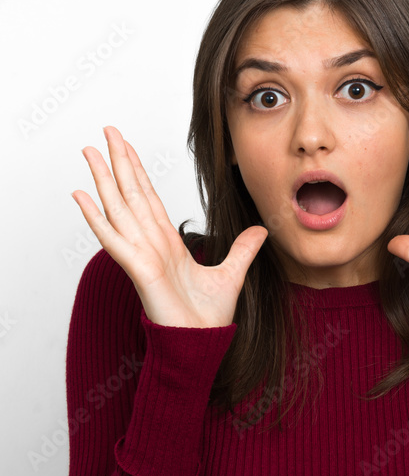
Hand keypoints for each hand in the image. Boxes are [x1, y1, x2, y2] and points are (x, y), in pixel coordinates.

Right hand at [72, 125, 267, 327]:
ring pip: (117, 208)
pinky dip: (95, 217)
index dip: (137, 171)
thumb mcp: (232, 273)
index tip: (127, 146)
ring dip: (103, 179)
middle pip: (130, 193)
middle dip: (119, 162)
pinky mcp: (137, 269)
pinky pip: (112, 238)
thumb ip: (243, 249)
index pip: (149, 198)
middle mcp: (149, 243)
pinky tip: (81, 195)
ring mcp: (140, 254)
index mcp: (167, 243)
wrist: (201, 343)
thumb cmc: (207, 317)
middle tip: (106, 131)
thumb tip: (261, 230)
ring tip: (89, 152)